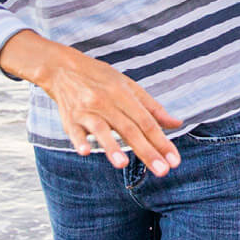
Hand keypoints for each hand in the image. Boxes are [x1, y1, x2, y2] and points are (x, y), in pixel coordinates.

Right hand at [0, 32, 182, 174]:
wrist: (62, 68)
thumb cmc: (101, 79)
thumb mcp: (129, 87)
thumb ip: (153, 108)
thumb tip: (177, 124)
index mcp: (125, 95)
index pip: (147, 122)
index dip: (162, 142)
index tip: (174, 161)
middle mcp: (107, 103)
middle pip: (129, 130)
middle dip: (147, 152)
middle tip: (162, 171)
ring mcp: (87, 111)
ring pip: (102, 129)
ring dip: (112, 147)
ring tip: (123, 164)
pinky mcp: (68, 118)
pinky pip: (74, 130)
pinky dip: (79, 140)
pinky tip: (86, 151)